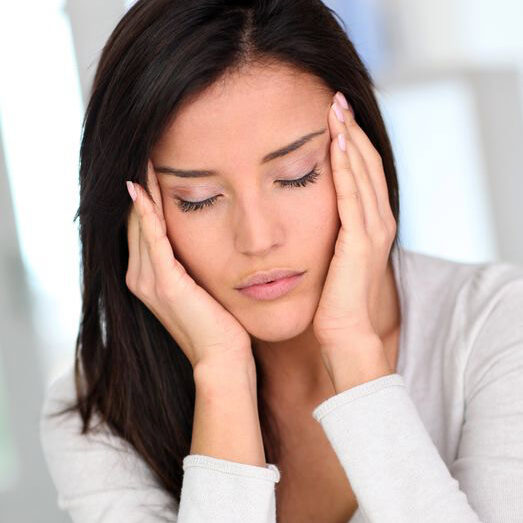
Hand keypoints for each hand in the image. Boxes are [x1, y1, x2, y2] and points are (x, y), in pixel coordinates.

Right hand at [125, 160, 252, 369]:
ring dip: (142, 191)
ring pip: (142, 225)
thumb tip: (201, 241)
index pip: (144, 227)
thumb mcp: (200, 288)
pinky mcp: (167, 285)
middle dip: (141, 187)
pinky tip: (144, 188)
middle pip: (137, 221)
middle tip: (145, 151)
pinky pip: (154, 240)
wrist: (224, 360)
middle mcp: (141, 278)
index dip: (145, 197)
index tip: (152, 167)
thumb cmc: (219, 325)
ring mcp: (150, 282)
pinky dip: (148, 213)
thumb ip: (190, 265)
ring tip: (143, 158)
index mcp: (149, 279)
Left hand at [312, 92, 396, 350]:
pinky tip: (337, 143)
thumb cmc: (333, 299)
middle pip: (367, 164)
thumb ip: (328, 232)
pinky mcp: (360, 241)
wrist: (343, 332)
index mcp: (369, 224)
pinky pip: (353, 197)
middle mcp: (377, 221)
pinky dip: (346, 168)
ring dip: (350, 140)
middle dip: (352, 130)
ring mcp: (372, 230)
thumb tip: (303, 214)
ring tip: (336, 109)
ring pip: (363, 174)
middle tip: (335, 98)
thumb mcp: (332, 256)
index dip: (350, 142)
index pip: (362, 172)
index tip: (332, 115)